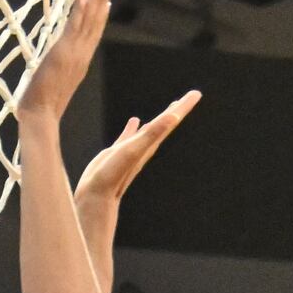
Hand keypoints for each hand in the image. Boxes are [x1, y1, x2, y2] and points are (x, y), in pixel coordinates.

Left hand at [16, 0, 109, 122]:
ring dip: (95, 2)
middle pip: (95, 25)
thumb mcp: (55, 82)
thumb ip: (60, 71)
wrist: (39, 116)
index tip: (107, 2)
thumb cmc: (42, 105)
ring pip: (88, 23)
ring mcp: (74, 54)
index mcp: (80, 63)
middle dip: (102, 3)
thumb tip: (58, 66)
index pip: (93, 35)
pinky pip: (73, 27)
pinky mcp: (62, 53)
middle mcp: (81, 56)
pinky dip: (78, 11)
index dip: (100, 18)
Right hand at [72, 90, 198, 212]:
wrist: (96, 199)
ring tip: (171, 107)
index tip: (197, 94)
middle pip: (166, 123)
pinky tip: (135, 121)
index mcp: (151, 142)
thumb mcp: (134, 150)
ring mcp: (131, 150)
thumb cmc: (113, 176)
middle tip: (191, 96)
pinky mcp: (117, 154)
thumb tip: (174, 117)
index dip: (183, 106)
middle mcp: (145, 146)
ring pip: (150, 130)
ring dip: (160, 118)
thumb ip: (153, 133)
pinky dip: (133, 128)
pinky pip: (129, 136)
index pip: (171, 120)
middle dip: (178, 110)